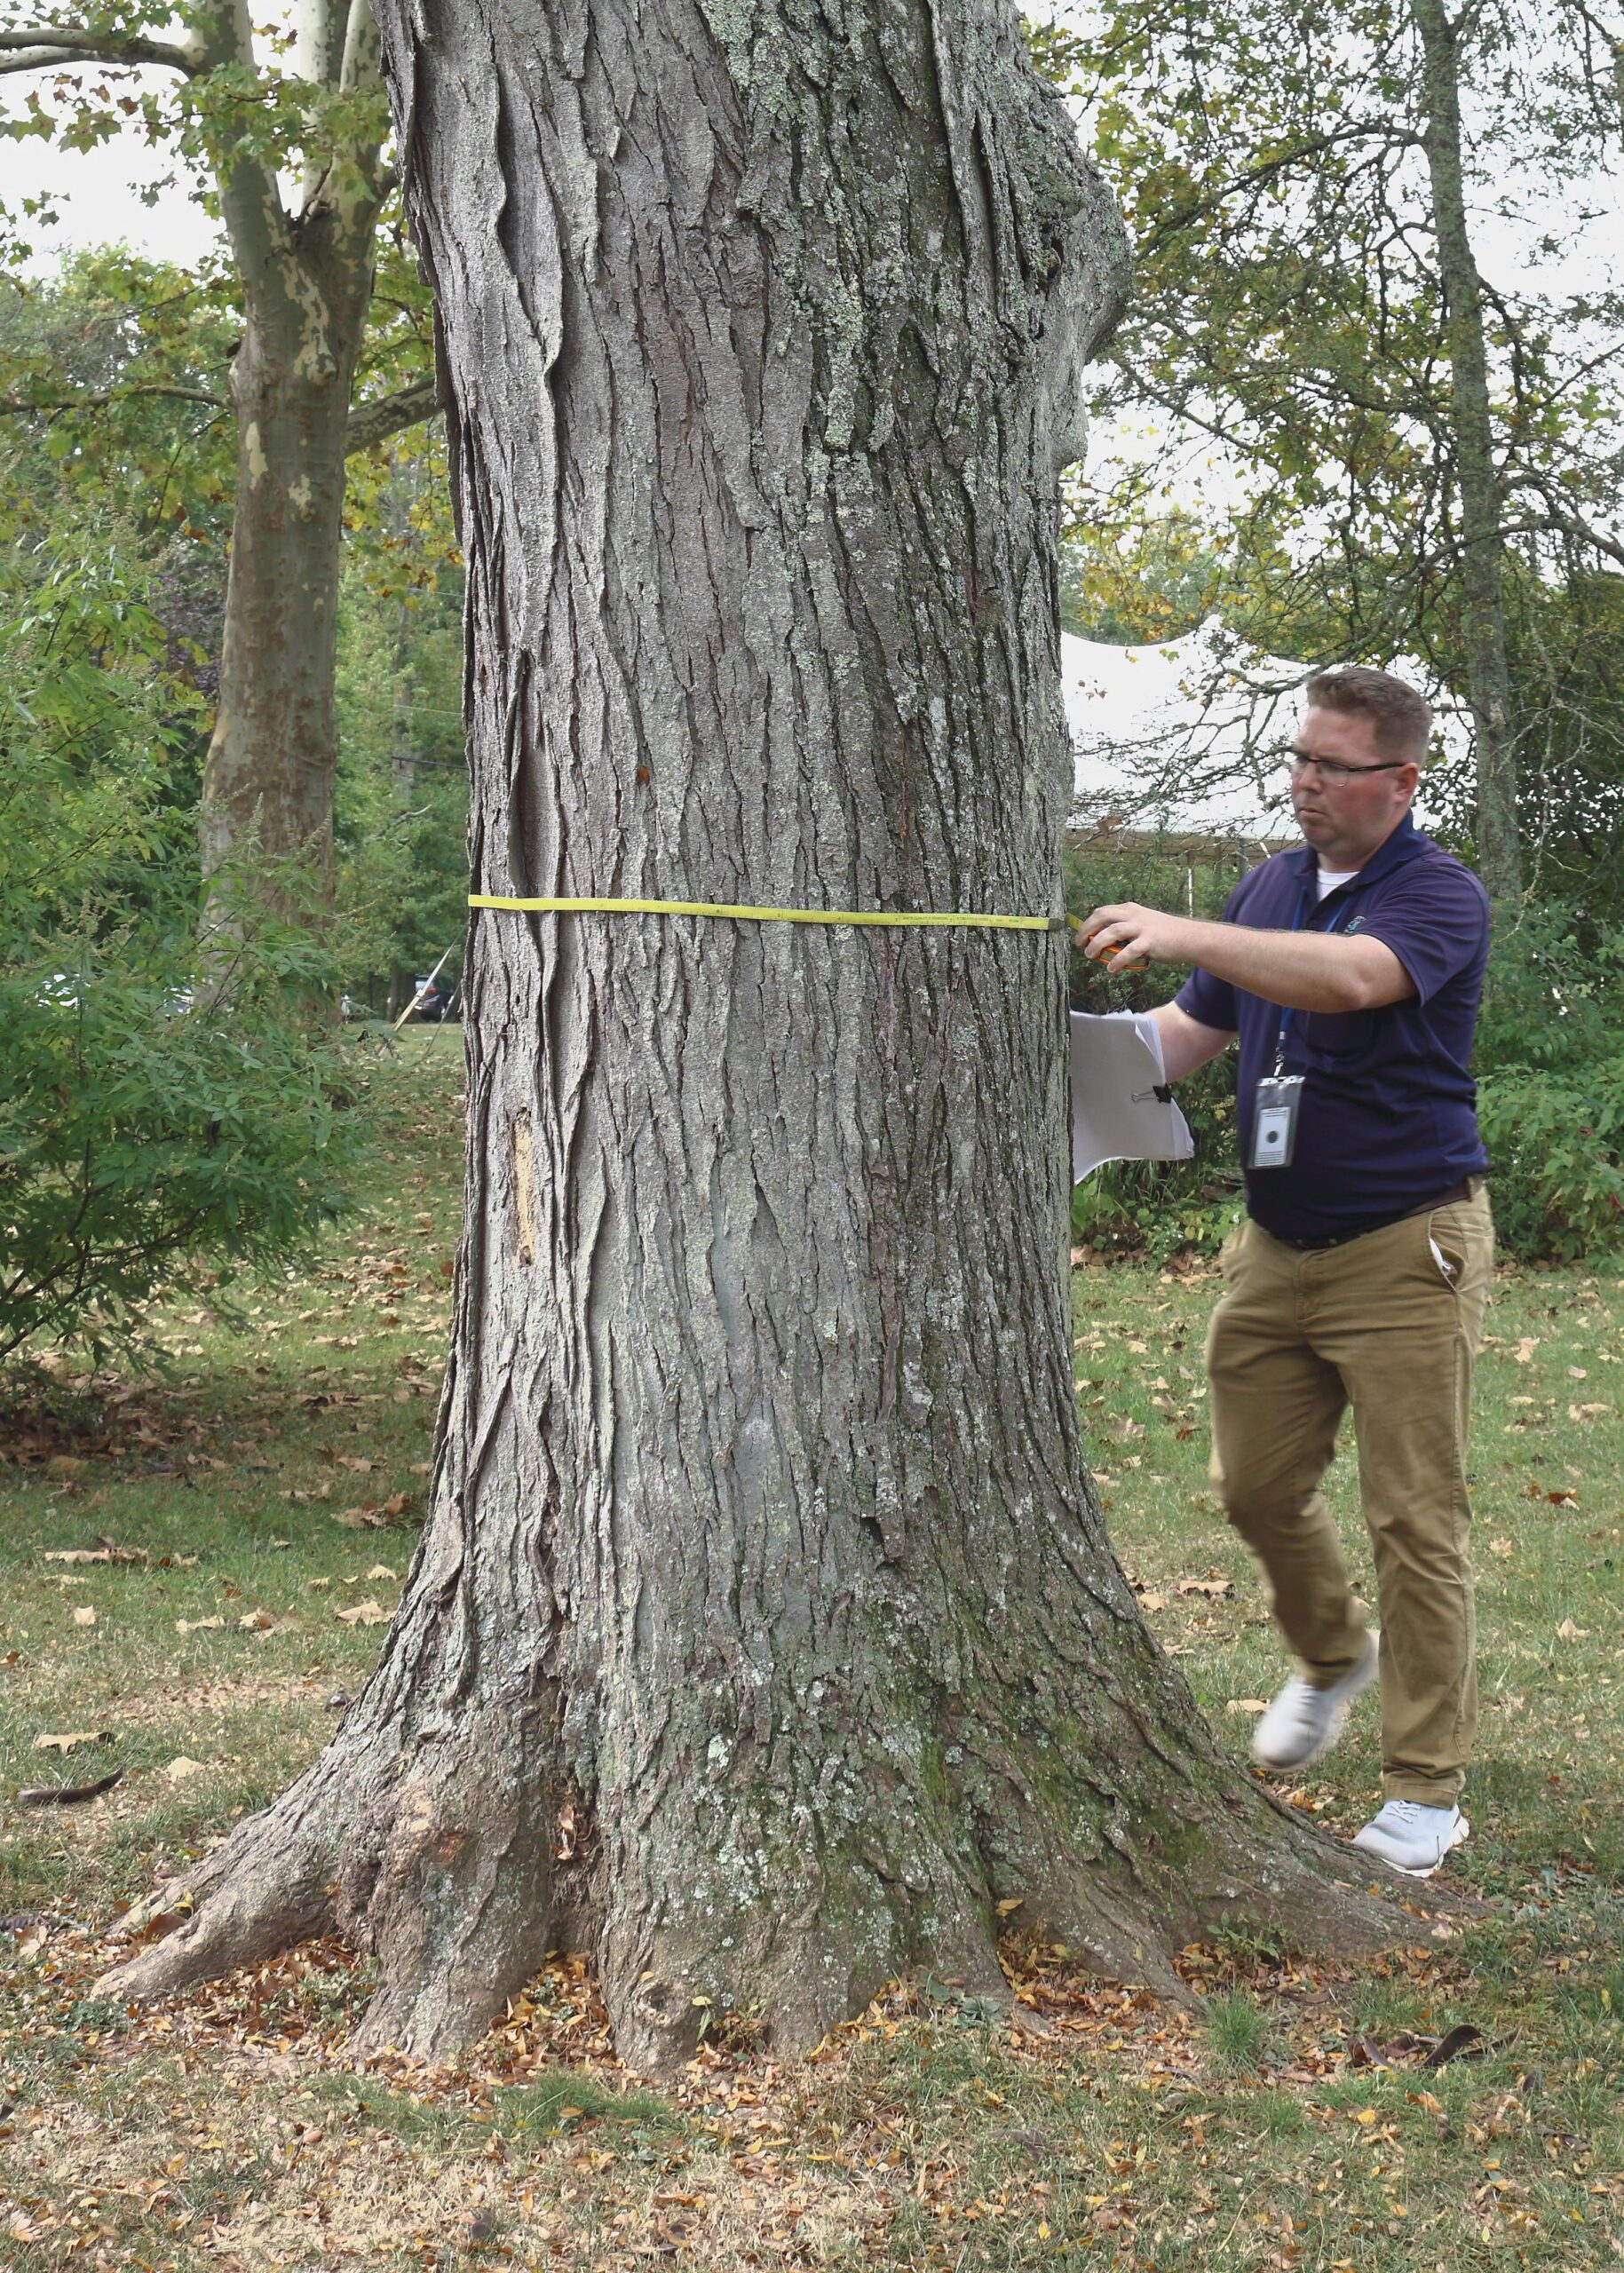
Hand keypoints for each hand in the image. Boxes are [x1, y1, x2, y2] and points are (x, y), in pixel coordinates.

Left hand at [1078, 902, 1202, 973]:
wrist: (1189, 938)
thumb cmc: (1164, 934)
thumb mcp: (1142, 924)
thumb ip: (1125, 929)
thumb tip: (1104, 942)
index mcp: (1130, 910)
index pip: (1103, 911)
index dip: (1088, 923)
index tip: (1081, 935)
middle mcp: (1134, 915)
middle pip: (1102, 916)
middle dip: (1087, 930)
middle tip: (1079, 944)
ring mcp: (1142, 927)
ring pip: (1112, 931)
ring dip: (1097, 944)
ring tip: (1090, 956)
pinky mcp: (1150, 941)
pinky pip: (1129, 951)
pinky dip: (1117, 960)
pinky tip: (1111, 969)